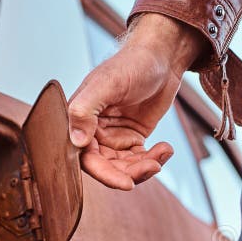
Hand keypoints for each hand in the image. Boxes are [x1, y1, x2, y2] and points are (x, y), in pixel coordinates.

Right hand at [68, 14, 206, 189]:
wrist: (160, 57)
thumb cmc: (130, 64)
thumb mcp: (107, 83)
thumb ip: (85, 110)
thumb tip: (76, 141)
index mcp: (79, 119)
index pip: (86, 157)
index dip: (105, 174)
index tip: (126, 184)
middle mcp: (93, 132)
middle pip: (107, 167)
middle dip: (130, 172)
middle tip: (153, 167)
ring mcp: (114, 137)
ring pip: (125, 168)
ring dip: (144, 167)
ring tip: (162, 154)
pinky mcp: (133, 139)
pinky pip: (140, 160)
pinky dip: (154, 159)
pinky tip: (165, 148)